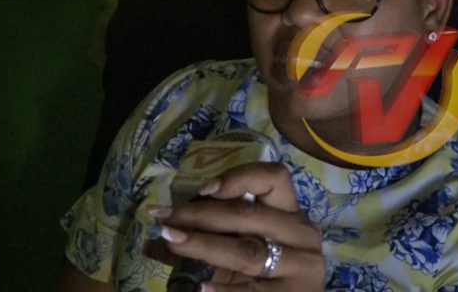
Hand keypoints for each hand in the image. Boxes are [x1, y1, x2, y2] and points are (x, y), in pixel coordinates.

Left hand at [153, 162, 325, 290]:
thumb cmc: (265, 278)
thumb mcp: (241, 250)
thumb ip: (209, 238)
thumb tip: (156, 237)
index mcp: (290, 213)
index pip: (275, 178)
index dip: (240, 177)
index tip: (203, 189)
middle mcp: (300, 233)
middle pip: (249, 214)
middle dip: (201, 214)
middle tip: (165, 220)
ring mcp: (301, 266)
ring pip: (247, 250)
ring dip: (204, 245)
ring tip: (173, 242)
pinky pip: (253, 291)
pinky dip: (224, 289)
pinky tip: (201, 288)